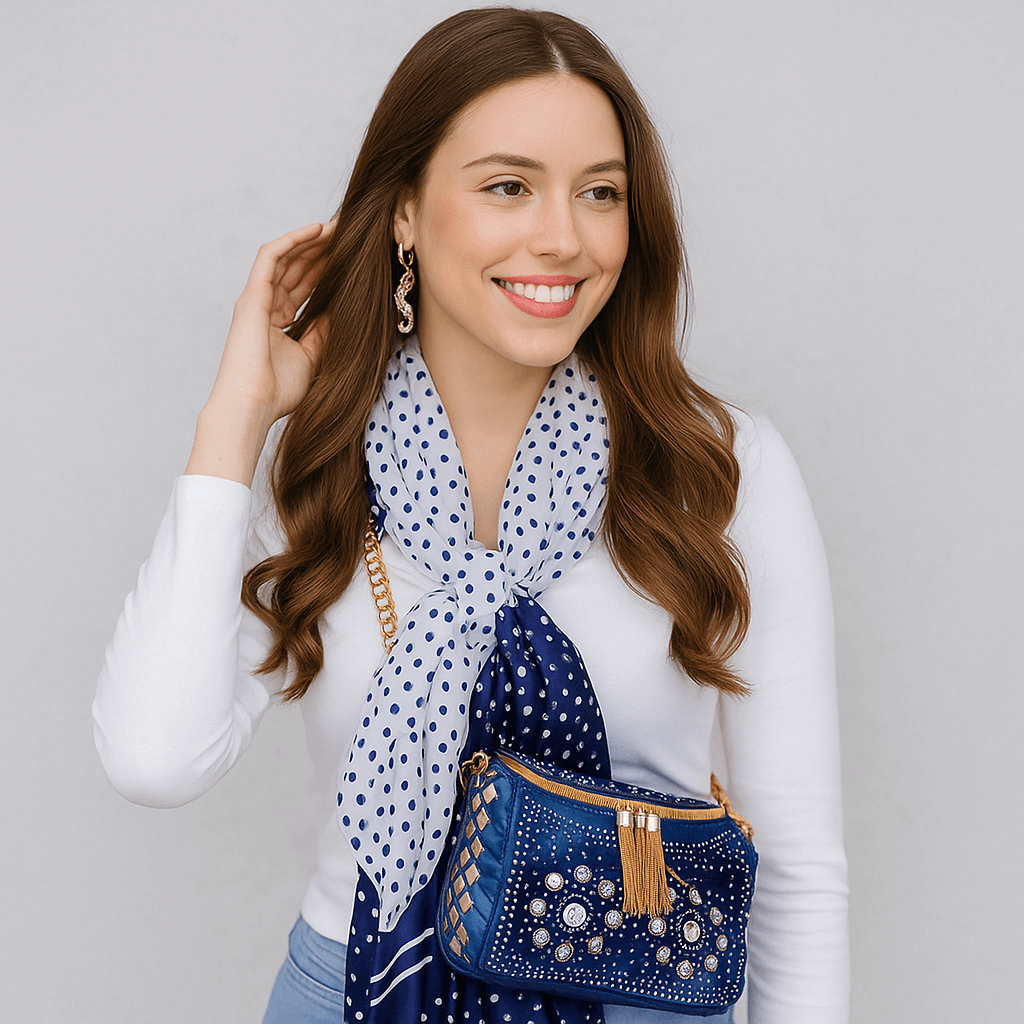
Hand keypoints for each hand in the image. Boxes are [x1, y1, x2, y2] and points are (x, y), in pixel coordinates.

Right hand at [209, 220, 335, 422]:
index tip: (353, 260)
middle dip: (322, 251)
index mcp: (277, 323)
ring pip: (286, 257)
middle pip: (296, 269)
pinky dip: (293, 240)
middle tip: (350, 235)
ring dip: (311, 240)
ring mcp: (256, 299)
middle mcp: (265, 307)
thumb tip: (341, 311)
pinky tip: (317, 229)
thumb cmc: (278, 391)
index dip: (326, 271)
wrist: (252, 404)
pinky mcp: (252, 295)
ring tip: (338, 227)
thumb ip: (324, 332)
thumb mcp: (312, 357)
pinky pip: (271, 256)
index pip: (304, 288)